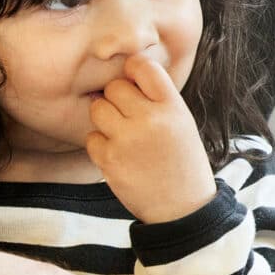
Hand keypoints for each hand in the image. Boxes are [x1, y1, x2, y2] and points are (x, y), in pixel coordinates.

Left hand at [86, 54, 217, 222]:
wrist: (182, 208)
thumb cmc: (182, 161)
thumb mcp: (183, 122)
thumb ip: (158, 98)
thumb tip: (124, 75)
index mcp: (172, 107)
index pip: (143, 66)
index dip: (134, 69)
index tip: (134, 80)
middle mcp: (150, 120)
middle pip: (114, 87)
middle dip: (118, 98)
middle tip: (129, 115)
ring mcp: (127, 140)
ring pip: (98, 109)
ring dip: (106, 118)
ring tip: (122, 133)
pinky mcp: (109, 161)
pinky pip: (91, 137)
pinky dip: (100, 144)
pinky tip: (118, 153)